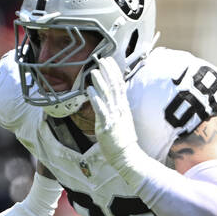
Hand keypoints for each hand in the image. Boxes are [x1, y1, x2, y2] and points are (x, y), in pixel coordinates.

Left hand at [86, 56, 142, 170]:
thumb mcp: (122, 121)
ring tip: (93, 71)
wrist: (127, 156)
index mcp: (123, 107)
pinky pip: (101, 110)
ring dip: (100, 82)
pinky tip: (89, 91)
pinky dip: (95, 99)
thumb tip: (110, 101)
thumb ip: (116, 110)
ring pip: (107, 95)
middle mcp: (119, 109)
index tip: (109, 61)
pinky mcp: (106, 126)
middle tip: (102, 59)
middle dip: (108, 72)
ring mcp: (113, 117)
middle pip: (115, 86)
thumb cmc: (123, 141)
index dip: (114, 72)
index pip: (120, 85)